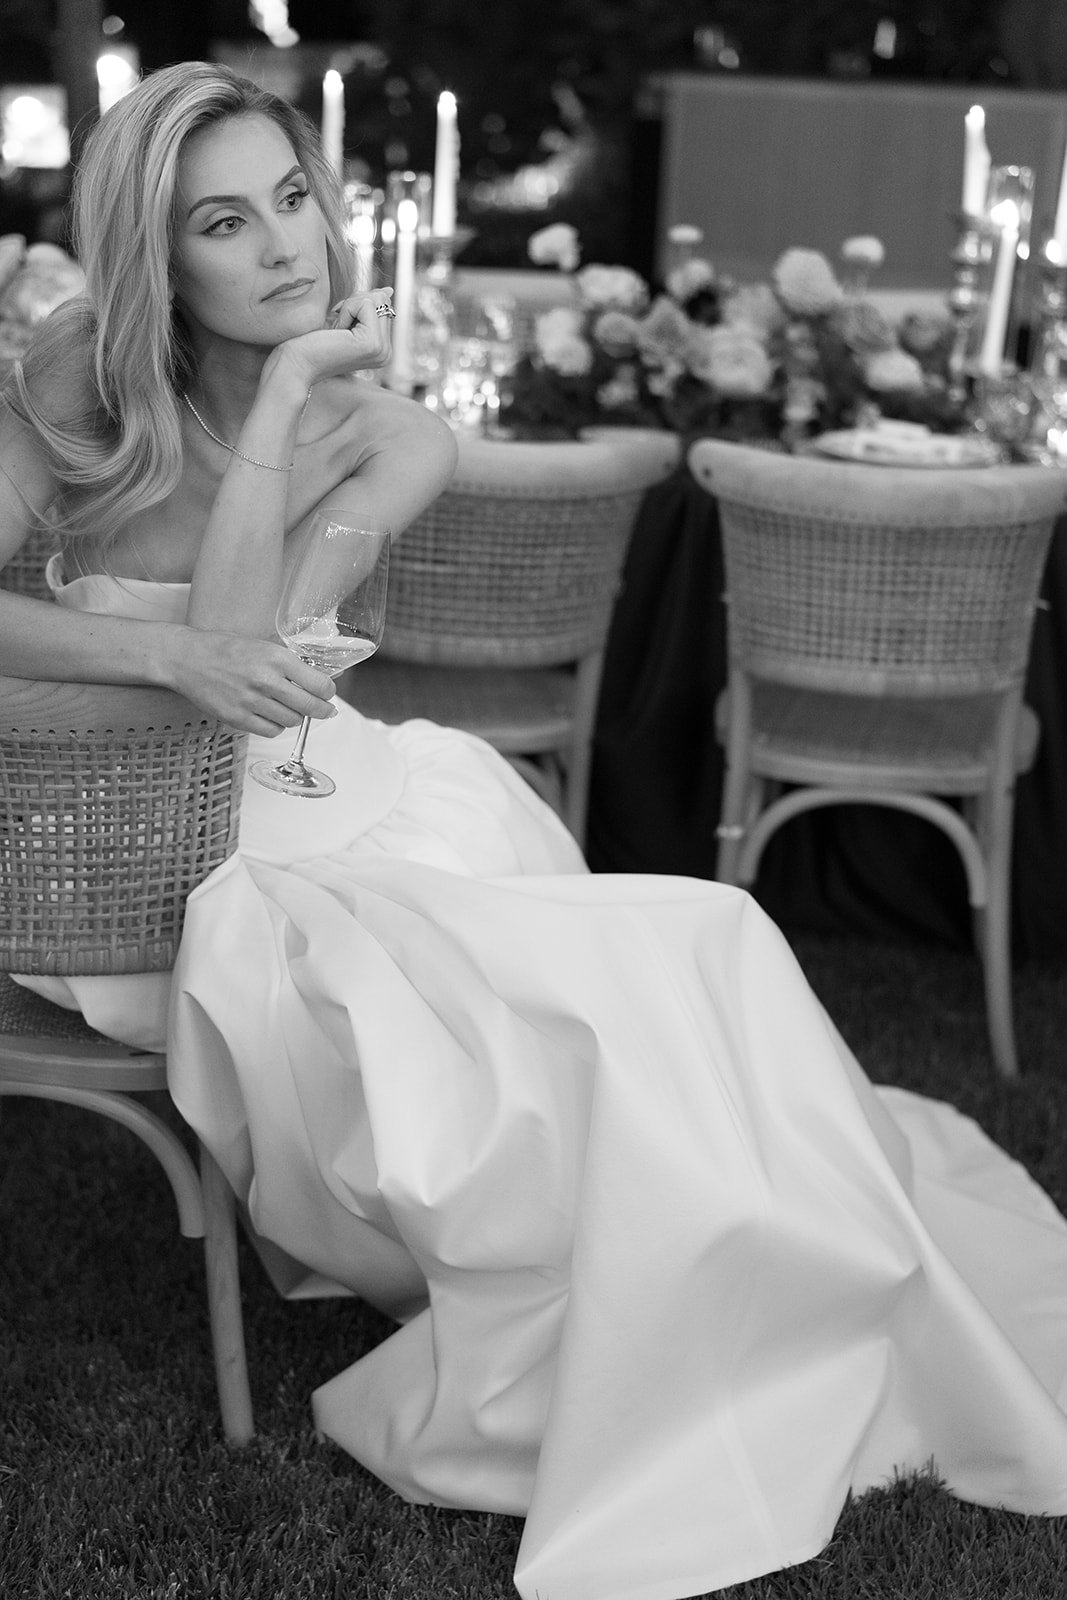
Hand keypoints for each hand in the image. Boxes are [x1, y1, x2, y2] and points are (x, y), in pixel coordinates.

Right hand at [165, 626, 337, 736]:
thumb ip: (295, 663)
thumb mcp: (265, 646)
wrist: (187, 658)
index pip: (320, 685)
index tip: (327, 694)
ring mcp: (251, 702)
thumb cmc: (227, 650)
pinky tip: (270, 714)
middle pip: (310, 708)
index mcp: (277, 658)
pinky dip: (276, 725)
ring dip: (295, 716)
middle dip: (321, 710)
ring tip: (287, 706)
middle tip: (323, 710)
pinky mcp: (237, 718)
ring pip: (292, 721)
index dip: (328, 693)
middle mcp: (266, 681)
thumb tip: (330, 676)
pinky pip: (271, 731)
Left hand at [264, 288, 394, 391]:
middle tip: (337, 329)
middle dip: (354, 304)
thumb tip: (389, 290)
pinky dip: (346, 311)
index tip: (340, 328)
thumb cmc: (313, 342)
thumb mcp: (345, 319)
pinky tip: (336, 332)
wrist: (296, 364)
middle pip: (382, 301)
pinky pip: (365, 305)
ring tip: (337, 331)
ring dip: (349, 307)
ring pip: (375, 300)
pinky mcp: (372, 344)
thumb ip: (367, 306)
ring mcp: (382, 350)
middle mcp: (386, 352)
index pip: (383, 305)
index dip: (356, 305)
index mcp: (382, 349)